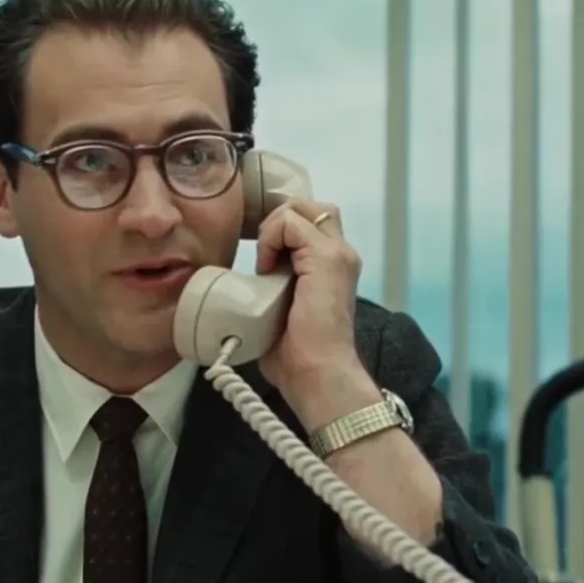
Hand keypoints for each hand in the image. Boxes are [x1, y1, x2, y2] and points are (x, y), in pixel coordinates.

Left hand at [254, 198, 364, 392]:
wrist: (317, 375)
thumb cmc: (297, 356)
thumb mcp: (280, 310)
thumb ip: (273, 288)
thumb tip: (242, 288)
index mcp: (334, 266)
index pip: (309, 222)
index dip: (279, 231)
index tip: (261, 263)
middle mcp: (342, 255)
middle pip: (309, 206)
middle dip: (277, 220)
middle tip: (262, 256)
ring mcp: (337, 254)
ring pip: (301, 208)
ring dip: (273, 228)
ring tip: (264, 263)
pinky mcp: (327, 259)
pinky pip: (290, 222)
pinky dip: (270, 237)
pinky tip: (265, 268)